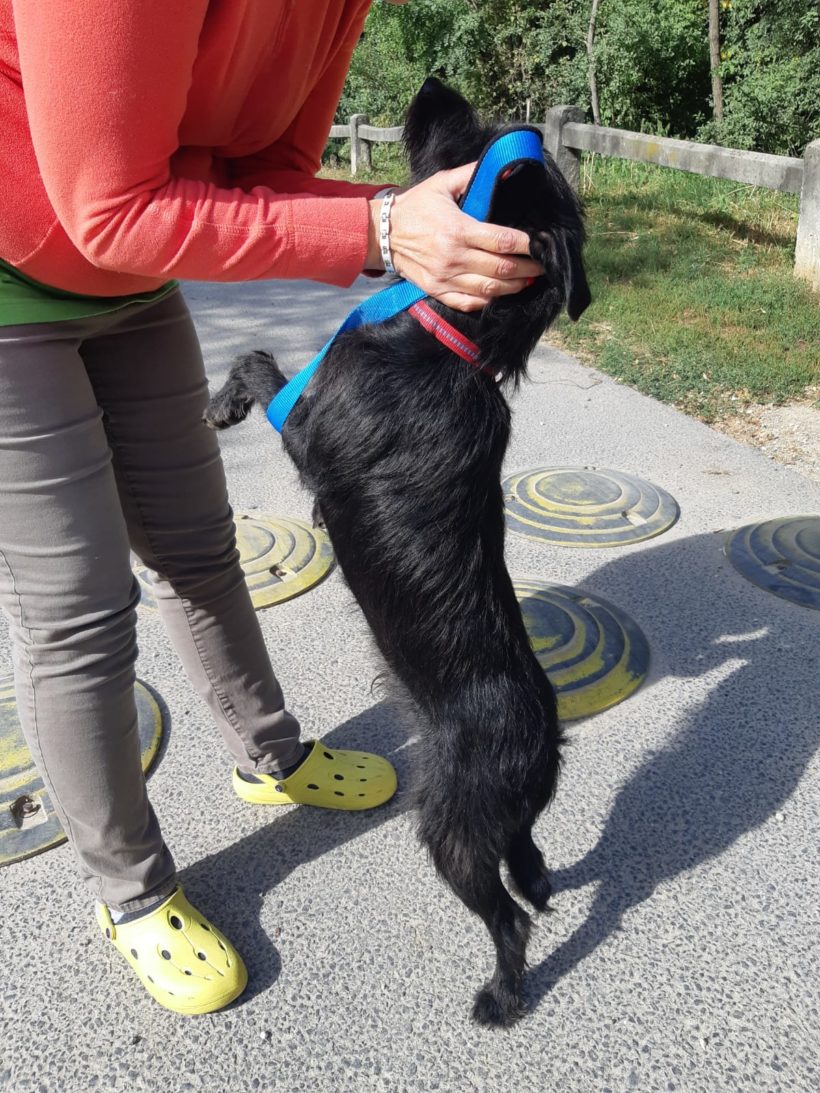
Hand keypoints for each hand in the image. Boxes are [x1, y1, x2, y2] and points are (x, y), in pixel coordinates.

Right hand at [366, 163, 541, 311]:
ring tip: (529, 280)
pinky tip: (503, 293)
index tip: (542, 244)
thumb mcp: (442, 183)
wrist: (382, 233)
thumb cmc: (416, 206)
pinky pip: (470, 302)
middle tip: (543, 265)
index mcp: (459, 230)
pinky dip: (490, 301)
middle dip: (528, 268)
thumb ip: (472, 176)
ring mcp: (446, 278)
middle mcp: (454, 257)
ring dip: (515, 287)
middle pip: (502, 268)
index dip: (527, 245)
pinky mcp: (438, 291)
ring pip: (490, 289)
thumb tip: (502, 168)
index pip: (503, 241)